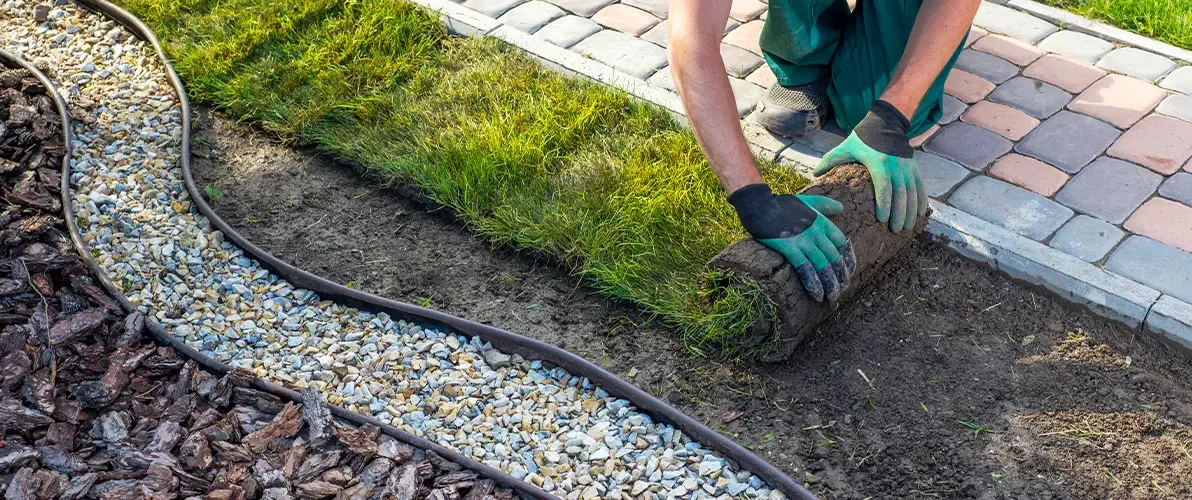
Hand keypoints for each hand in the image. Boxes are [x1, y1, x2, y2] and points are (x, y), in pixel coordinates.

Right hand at [729, 184, 856, 301]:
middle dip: (840, 277)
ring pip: (823, 266)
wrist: (760, 205)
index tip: (848, 273)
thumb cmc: (781, 204)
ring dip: (829, 284)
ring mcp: (803, 240)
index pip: (843, 244)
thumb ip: (825, 205)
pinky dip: (813, 283)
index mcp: (822, 222)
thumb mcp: (808, 201)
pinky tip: (816, 294)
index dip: (848, 260)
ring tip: (831, 297)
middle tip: (841, 290)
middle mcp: (816, 232)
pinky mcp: (789, 247)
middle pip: (834, 258)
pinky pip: (805, 268)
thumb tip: (841, 208)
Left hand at [815, 100, 927, 232]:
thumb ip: (830, 160)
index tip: (882, 220)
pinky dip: (921, 200)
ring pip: (912, 192)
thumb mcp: (846, 147)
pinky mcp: (914, 168)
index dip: (884, 204)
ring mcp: (907, 168)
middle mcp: (896, 166)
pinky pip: (920, 186)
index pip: (883, 186)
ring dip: (910, 211)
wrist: (886, 123)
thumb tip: (815, 174)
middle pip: (900, 194)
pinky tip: (920, 213)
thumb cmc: (863, 138)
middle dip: (899, 213)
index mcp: (879, 163)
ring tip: (906, 227)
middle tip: (895, 230)